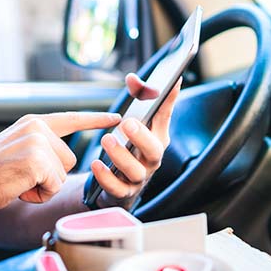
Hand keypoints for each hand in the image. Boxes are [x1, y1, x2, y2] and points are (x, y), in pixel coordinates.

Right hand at [0, 112, 120, 212]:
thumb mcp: (17, 149)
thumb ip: (39, 146)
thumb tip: (64, 158)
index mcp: (32, 123)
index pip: (71, 118)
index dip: (96, 120)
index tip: (117, 119)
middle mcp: (37, 128)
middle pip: (69, 159)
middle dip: (51, 176)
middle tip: (22, 177)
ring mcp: (37, 143)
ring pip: (63, 174)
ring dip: (45, 186)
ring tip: (19, 182)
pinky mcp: (38, 161)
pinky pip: (54, 186)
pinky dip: (39, 195)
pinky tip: (20, 189)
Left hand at [90, 73, 181, 207]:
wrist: (118, 183)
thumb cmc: (129, 147)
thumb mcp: (133, 123)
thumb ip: (136, 98)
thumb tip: (133, 78)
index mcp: (156, 138)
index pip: (165, 117)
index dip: (169, 99)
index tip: (173, 80)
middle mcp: (151, 159)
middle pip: (154, 151)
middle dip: (142, 136)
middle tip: (128, 123)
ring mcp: (139, 177)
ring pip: (135, 171)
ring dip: (121, 155)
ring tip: (106, 139)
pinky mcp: (123, 192)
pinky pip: (117, 188)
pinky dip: (106, 177)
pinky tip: (97, 164)